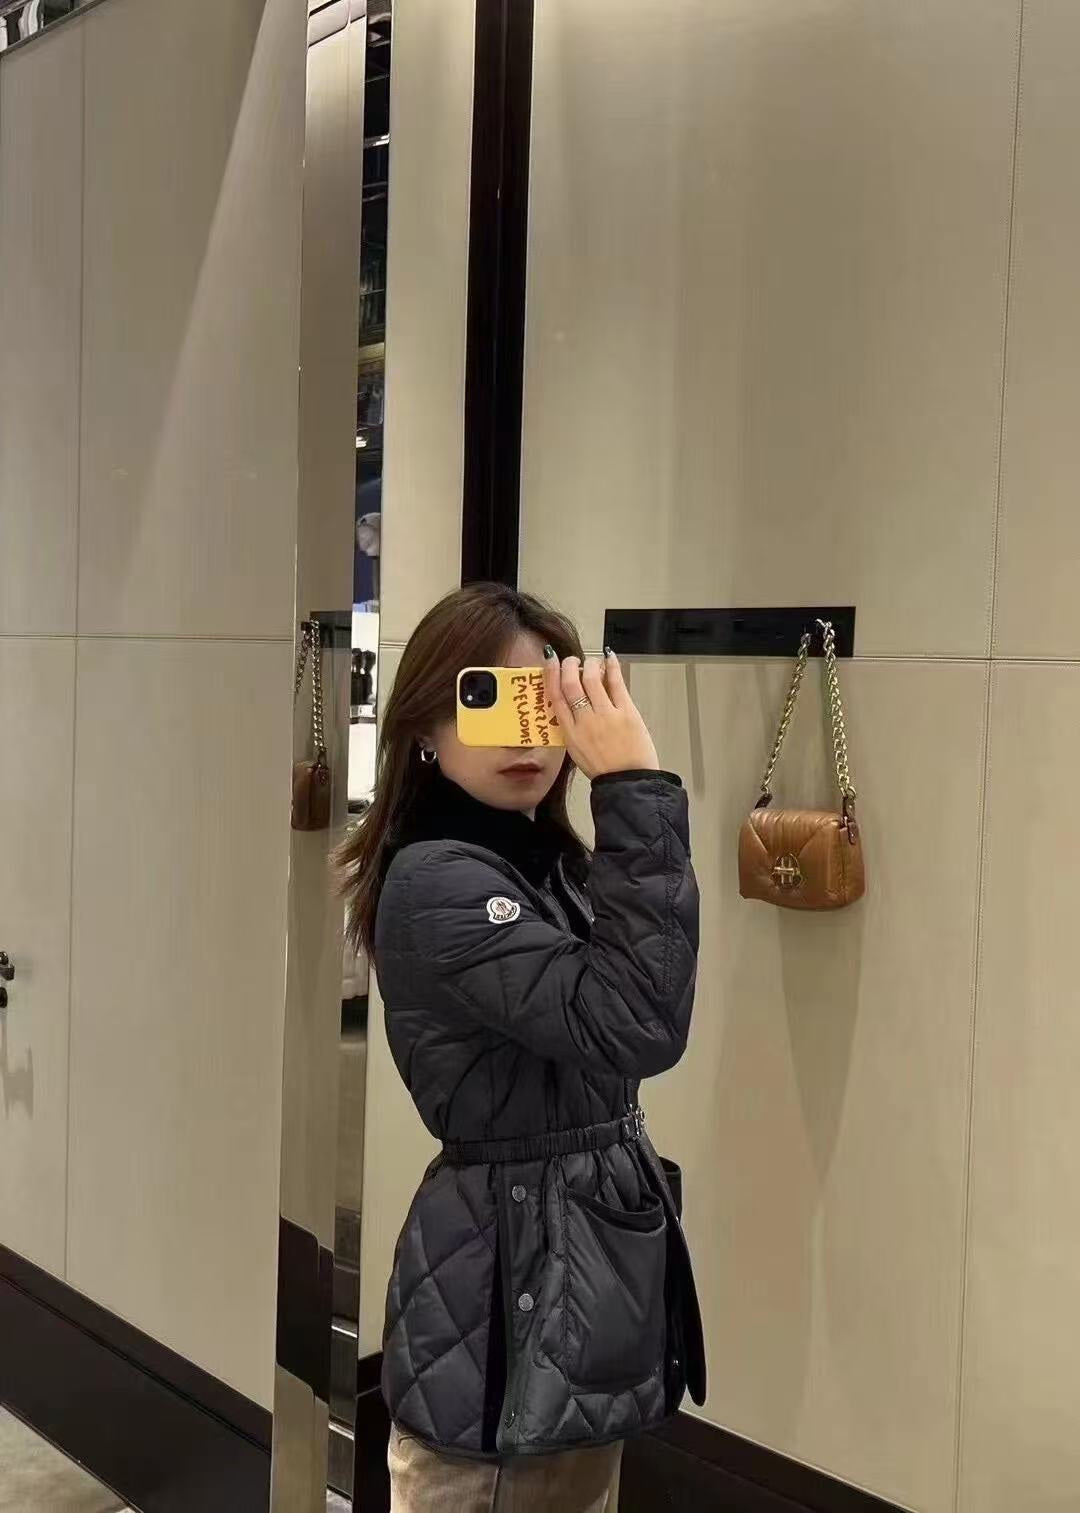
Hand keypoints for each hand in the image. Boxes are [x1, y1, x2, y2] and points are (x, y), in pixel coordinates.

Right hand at [544, 649, 658, 780]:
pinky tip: (609, 657)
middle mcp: (585, 721)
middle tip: (572, 660)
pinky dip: (612, 666)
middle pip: (571, 683)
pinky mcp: (627, 712)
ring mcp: (606, 715)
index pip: (555, 696)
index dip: (551, 674)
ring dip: (590, 664)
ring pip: (592, 678)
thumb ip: (572, 726)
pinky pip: (616, 683)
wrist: (627, 781)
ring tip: (591, 662)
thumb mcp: (577, 750)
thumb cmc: (603, 768)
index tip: (551, 660)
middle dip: (569, 665)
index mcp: (570, 732)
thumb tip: (572, 700)